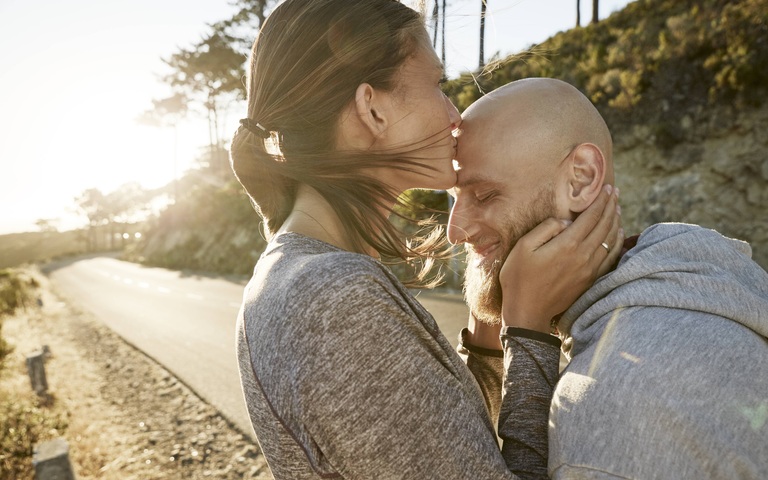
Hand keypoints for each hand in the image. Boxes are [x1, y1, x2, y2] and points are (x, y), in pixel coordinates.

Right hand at [499, 185, 622, 332]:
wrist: (527, 312)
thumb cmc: (519, 278)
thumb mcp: (523, 247)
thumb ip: (546, 229)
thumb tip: (565, 221)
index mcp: (568, 245)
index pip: (591, 217)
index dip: (601, 201)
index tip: (607, 188)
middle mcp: (584, 256)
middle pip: (604, 226)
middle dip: (611, 207)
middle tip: (615, 193)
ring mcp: (589, 270)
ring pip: (610, 241)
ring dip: (616, 222)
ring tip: (617, 209)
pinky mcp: (590, 280)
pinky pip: (610, 257)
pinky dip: (617, 242)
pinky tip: (618, 235)